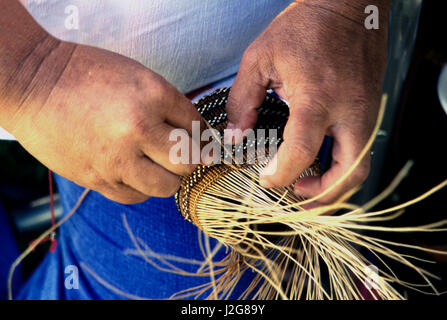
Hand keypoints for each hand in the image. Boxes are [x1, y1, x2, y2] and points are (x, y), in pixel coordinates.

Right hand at [7, 40, 201, 203]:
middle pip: (189, 163)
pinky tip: (133, 172)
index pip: (198, 127)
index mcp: (153, 95)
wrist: (34, 84)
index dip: (203, 136)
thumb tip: (198, 136)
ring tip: (157, 164)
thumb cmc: (88, 74)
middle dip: (191, 160)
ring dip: (168, 178)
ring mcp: (117, 158)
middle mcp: (138, 129)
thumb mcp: (138, 76)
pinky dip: (142, 187)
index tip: (201, 141)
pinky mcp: (96, 178)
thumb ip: (169, 106)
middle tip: (183, 154)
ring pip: (167, 187)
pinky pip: (136, 196)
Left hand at [225, 0, 388, 204]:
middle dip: (322, 196)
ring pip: (360, 164)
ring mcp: (367, 111)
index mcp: (317, 98)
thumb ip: (244, 101)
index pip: (302, 152)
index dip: (281, 174)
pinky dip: (343, 164)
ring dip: (335, 184)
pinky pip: (361, 147)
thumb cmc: (304, 26)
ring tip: (307, 185)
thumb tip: (236, 137)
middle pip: (348, 173)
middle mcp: (350, 110)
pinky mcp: (371, 108)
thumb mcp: (261, 58)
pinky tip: (321, 161)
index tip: (266, 180)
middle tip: (296, 198)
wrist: (348, 4)